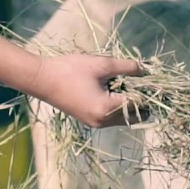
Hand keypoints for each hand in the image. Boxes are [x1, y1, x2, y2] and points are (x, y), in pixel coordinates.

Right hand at [27, 53, 144, 127]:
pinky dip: (116, 105)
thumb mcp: (101, 64)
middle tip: (135, 80)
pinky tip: (110, 88)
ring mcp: (95, 124)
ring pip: (123, 117)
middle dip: (138, 99)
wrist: (42, 80)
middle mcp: (103, 122)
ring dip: (127, 102)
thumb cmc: (70, 70)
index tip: (147, 77)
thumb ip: (127, 67)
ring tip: (121, 82)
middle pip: (134, 115)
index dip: (146, 91)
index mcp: (107, 109)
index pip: (139, 104)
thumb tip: (145, 70)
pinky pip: (111, 117)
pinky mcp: (89, 121)